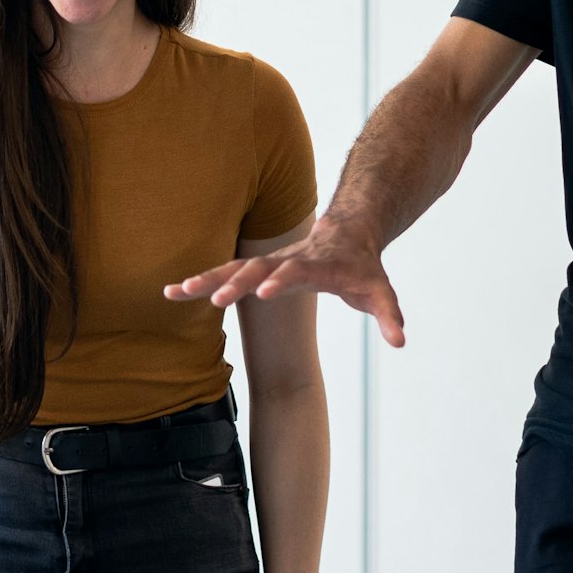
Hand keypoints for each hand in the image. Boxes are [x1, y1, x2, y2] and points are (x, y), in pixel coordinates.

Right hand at [164, 213, 406, 346]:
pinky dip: (200, 280)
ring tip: (175, 292)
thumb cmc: (363, 267)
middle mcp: (288, 259)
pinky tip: (172, 292)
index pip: (297, 270)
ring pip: (233, 267)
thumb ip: (389, 315)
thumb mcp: (380, 290)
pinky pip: (225, 272)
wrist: (349, 231)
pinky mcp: (256, 267)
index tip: (262, 292)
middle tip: (212, 300)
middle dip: (234, 282)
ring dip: (205, 279)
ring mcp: (269, 262)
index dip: (281, 280)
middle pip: (257, 268)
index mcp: (317, 264)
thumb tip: (400, 341)